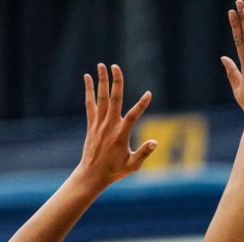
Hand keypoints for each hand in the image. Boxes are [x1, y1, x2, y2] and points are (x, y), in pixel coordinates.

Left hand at [76, 63, 156, 189]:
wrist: (92, 174)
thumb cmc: (115, 170)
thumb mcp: (133, 165)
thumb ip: (144, 153)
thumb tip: (155, 142)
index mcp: (121, 134)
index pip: (134, 116)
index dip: (142, 104)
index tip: (149, 94)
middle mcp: (109, 125)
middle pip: (114, 99)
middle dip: (116, 82)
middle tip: (115, 66)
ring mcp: (99, 123)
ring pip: (101, 98)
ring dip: (102, 81)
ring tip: (102, 65)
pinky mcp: (92, 124)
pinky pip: (90, 104)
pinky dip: (89, 90)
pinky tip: (87, 77)